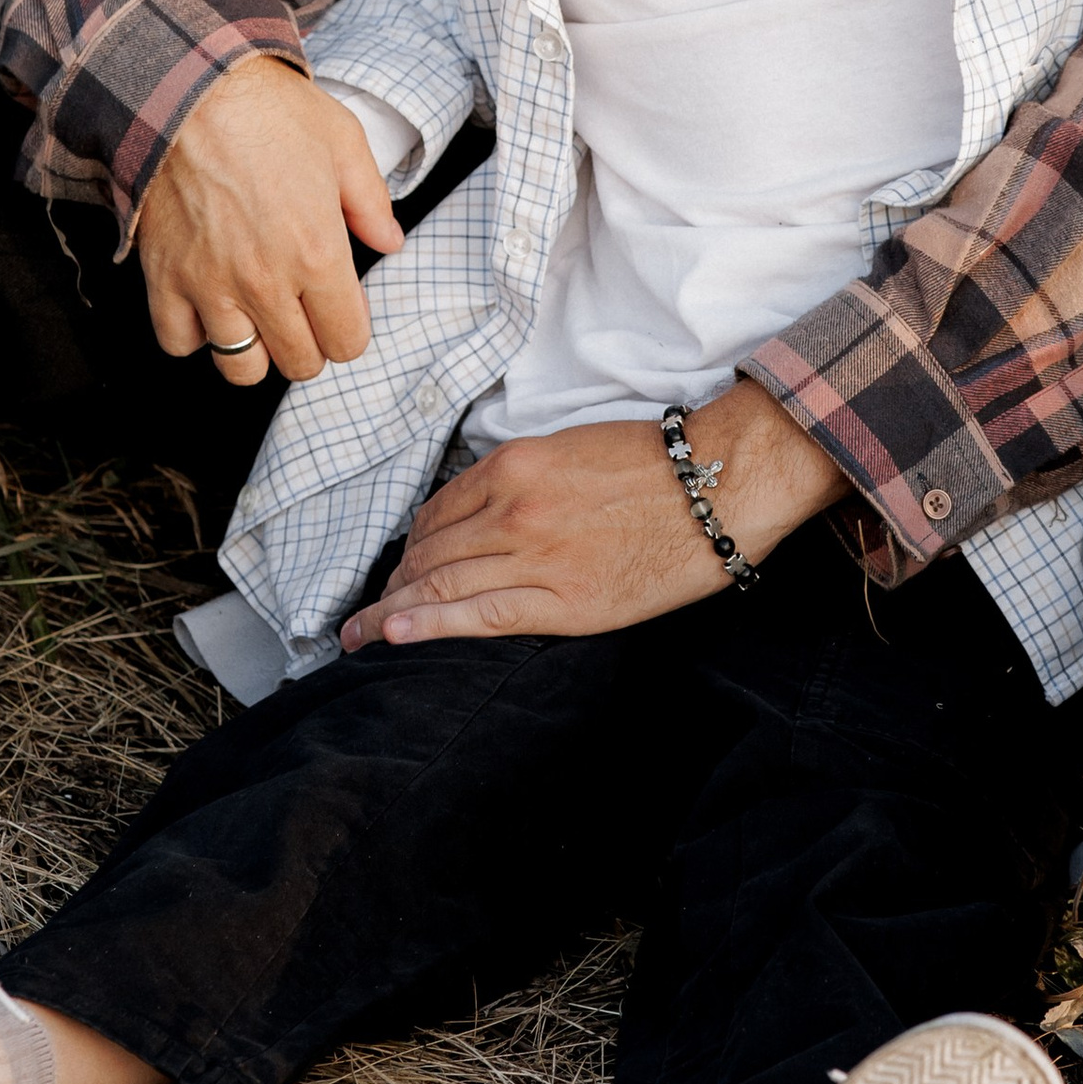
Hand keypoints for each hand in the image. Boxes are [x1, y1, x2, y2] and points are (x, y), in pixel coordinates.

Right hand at [137, 54, 404, 386]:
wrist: (185, 87)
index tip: (339, 306)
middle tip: (302, 311)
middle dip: (309, 343)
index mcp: (317, 254)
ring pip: (240, 367)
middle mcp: (265, 282)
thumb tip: (389, 242)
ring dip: (255, 347)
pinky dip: (194, 334)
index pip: (347, 342)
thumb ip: (371, 202)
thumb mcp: (343, 142)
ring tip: (256, 314)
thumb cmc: (268, 108)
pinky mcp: (163, 277)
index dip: (349, 328)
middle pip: (299, 363)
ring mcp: (209, 284)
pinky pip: (179, 342)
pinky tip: (207, 304)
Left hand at [340, 380, 841, 647]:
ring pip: (442, 583)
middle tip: (367, 612)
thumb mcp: (574, 449)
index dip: (412, 544)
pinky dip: (428, 624)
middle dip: (395, 583)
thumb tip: (488, 512)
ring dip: (393, 610)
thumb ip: (524, 478)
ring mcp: (534, 554)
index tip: (401, 566)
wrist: (721, 484)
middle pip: (430, 551)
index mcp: (514, 464)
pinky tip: (392, 634)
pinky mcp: (564, 600)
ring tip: (361, 634)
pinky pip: (480, 614)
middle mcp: (512, 507)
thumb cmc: (659, 464)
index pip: (438, 511)